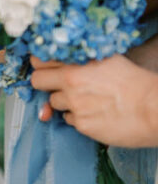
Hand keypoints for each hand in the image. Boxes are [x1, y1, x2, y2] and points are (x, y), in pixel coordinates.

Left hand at [31, 54, 157, 147]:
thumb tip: (65, 59)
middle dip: (44, 83)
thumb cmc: (137, 84)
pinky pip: (68, 120)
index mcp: (78, 62)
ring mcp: (74, 104)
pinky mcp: (81, 124)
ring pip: (52, 102)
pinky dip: (77, 117)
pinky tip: (94, 113)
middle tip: (56, 85)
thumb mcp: (109, 60)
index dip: (41, 63)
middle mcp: (72, 82)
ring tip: (86, 100)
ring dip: (64, 102)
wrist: (154, 109)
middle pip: (37, 81)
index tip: (43, 66)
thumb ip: (84, 60)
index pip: (41, 59)